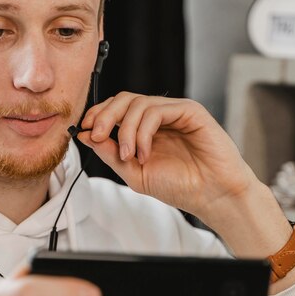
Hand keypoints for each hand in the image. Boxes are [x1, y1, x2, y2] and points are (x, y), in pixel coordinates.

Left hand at [77, 93, 257, 223]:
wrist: (211, 195)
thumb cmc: (178, 186)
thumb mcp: (133, 172)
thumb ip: (109, 153)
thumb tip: (83, 135)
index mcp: (144, 129)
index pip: (115, 109)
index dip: (97, 115)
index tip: (84, 130)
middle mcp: (158, 117)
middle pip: (123, 99)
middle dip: (103, 116)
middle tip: (95, 135)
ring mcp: (174, 112)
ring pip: (137, 104)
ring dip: (125, 131)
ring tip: (128, 156)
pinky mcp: (190, 111)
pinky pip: (157, 110)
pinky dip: (143, 132)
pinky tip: (144, 153)